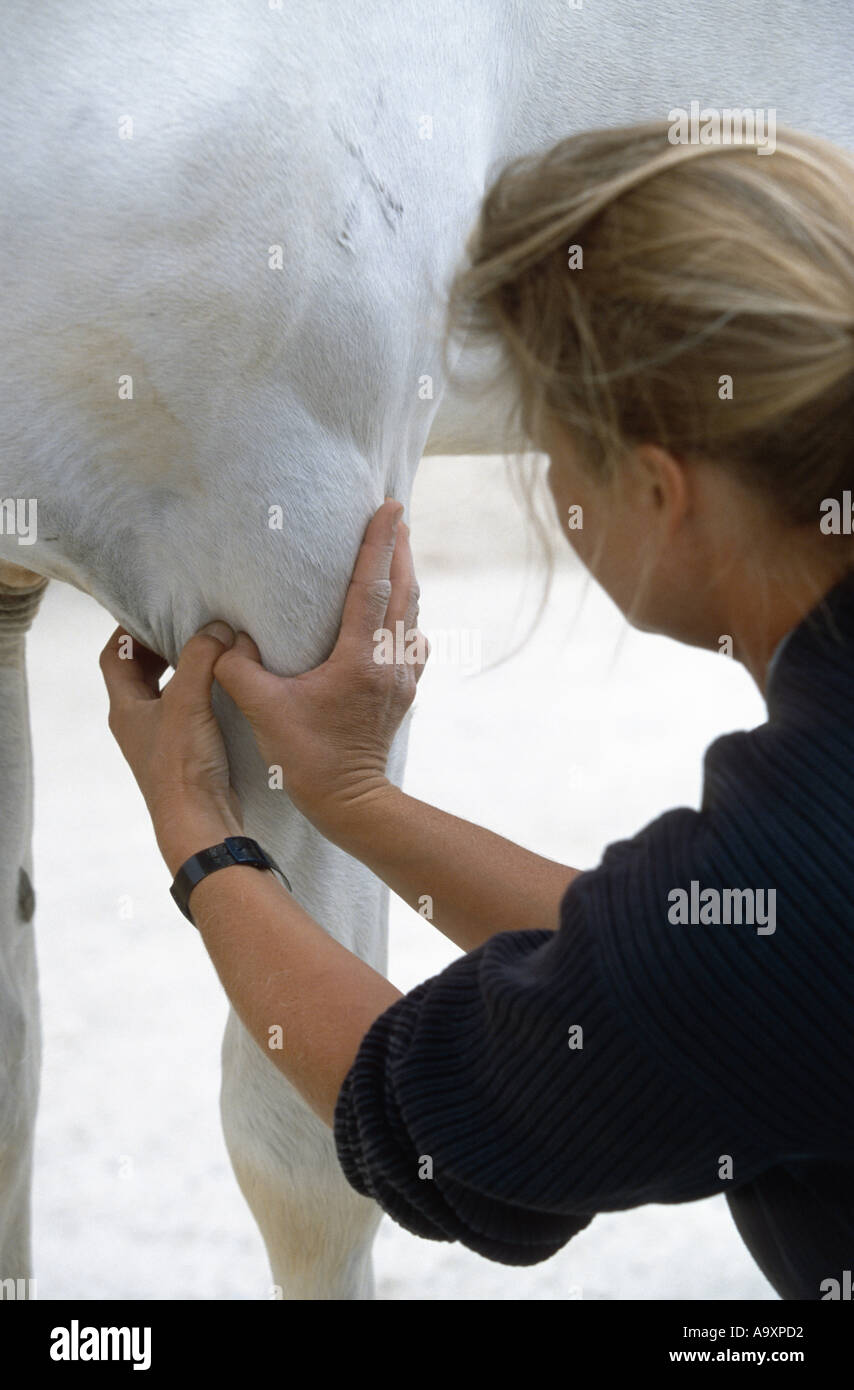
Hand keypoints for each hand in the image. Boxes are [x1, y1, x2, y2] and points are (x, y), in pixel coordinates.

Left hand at [100, 623, 243, 874]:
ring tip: (209, 651)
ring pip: (165, 693)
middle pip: (138, 673)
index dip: (126, 631)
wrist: (200, 821)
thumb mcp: (188, 700)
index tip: (153, 611)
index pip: (112, 657)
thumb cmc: (183, 764)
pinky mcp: (185, 754)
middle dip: (158, 647)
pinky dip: (200, 694)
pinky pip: (187, 712)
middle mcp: (137, 723)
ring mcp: (160, 740)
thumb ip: (201, 657)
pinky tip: (225, 688)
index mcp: (125, 708)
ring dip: (182, 670)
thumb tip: (218, 628)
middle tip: (186, 626)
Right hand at [212, 499, 427, 838]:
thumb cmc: (307, 758)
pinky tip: (397, 614)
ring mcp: (401, 676)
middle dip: (400, 549)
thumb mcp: (262, 710)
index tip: (390, 506)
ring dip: (406, 578)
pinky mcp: (403, 691)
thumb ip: (238, 668)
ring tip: (398, 551)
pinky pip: (412, 640)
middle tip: (398, 514)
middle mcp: (389, 660)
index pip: (373, 585)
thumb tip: (228, 639)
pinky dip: (406, 615)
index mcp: (360, 657)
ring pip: (411, 614)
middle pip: (404, 590)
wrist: (351, 801)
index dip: (380, 542)